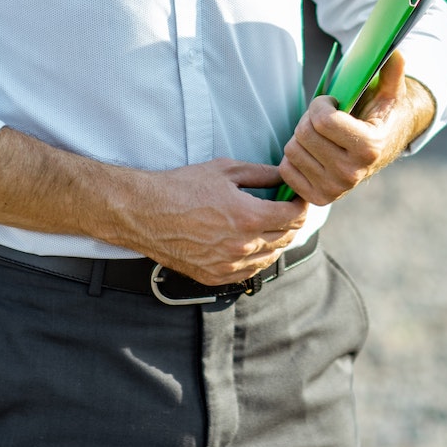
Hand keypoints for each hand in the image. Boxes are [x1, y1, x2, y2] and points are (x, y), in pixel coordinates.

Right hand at [113, 158, 309, 286]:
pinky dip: (257, 258)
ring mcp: (229, 265)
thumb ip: (261, 173)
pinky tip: (253, 244)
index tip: (299, 197)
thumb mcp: (225, 170)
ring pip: (270, 258)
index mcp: (249, 217)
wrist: (146, 212)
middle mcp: (242, 246)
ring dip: (277, 241)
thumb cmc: (182, 187)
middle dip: (292, 222)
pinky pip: (249, 272)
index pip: (293, 217)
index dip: (301, 205)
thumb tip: (284, 175)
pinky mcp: (215, 276)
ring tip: (272, 225)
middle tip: (288, 208)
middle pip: (286, 238)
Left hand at [278, 49, 434, 206]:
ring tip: (322, 136)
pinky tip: (313, 152)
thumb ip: (392, 71)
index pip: (322, 120)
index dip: (322, 103)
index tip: (332, 102)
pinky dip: (295, 157)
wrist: (383, 148)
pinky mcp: (319, 198)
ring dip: (302, 136)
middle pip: (304, 133)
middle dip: (310, 118)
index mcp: (368, 147)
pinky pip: (286, 169)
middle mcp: (351, 174)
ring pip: (292, 150)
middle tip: (326, 118)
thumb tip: (395, 51)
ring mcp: (334, 190)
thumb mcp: (390, 92)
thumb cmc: (382, 115)